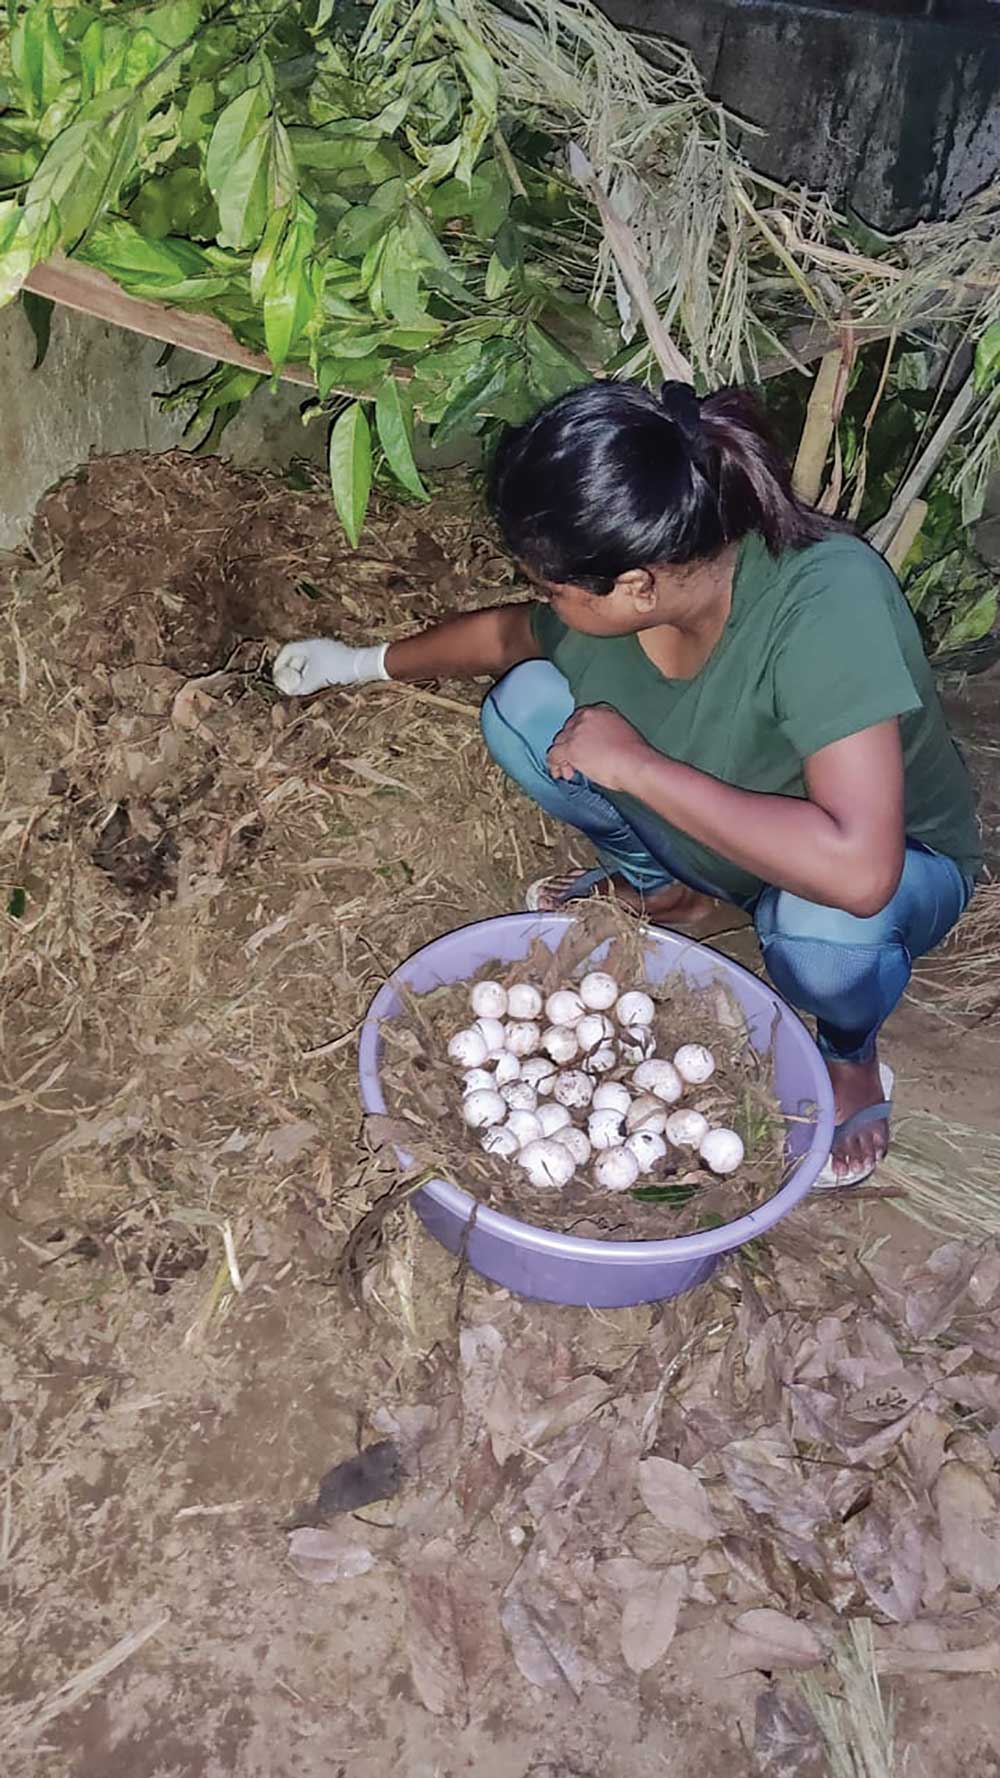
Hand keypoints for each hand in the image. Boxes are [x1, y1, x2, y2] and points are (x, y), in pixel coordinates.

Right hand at [272, 637, 388, 695]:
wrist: (362, 665)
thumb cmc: (337, 669)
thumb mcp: (315, 680)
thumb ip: (300, 687)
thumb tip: (291, 693)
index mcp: (309, 646)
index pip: (287, 651)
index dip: (279, 664)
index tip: (278, 676)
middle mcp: (318, 646)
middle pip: (298, 657)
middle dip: (292, 672)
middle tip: (291, 684)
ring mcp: (328, 651)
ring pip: (310, 663)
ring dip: (304, 675)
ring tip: (304, 687)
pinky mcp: (337, 658)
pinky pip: (320, 666)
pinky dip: (315, 675)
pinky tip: (318, 685)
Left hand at [547, 705, 651, 790]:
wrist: (636, 763)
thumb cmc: (636, 755)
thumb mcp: (622, 734)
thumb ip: (606, 734)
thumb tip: (598, 748)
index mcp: (602, 710)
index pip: (579, 719)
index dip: (577, 735)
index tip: (579, 745)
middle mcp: (587, 716)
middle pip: (567, 730)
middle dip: (569, 746)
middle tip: (573, 762)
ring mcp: (577, 731)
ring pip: (559, 742)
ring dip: (562, 757)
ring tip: (568, 771)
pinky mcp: (571, 748)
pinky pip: (554, 755)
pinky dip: (554, 765)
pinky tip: (559, 773)